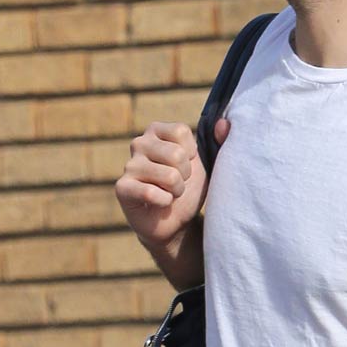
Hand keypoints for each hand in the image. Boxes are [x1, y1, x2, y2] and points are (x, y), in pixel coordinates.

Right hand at [114, 118, 228, 254]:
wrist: (175, 223)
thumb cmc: (189, 189)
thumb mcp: (207, 162)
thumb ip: (219, 141)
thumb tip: (224, 124)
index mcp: (157, 131)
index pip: (180, 131)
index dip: (191, 155)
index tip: (186, 167)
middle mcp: (139, 143)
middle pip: (176, 154)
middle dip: (185, 176)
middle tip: (177, 184)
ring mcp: (129, 165)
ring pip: (169, 176)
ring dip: (176, 191)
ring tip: (169, 194)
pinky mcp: (122, 188)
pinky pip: (152, 193)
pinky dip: (164, 202)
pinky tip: (159, 204)